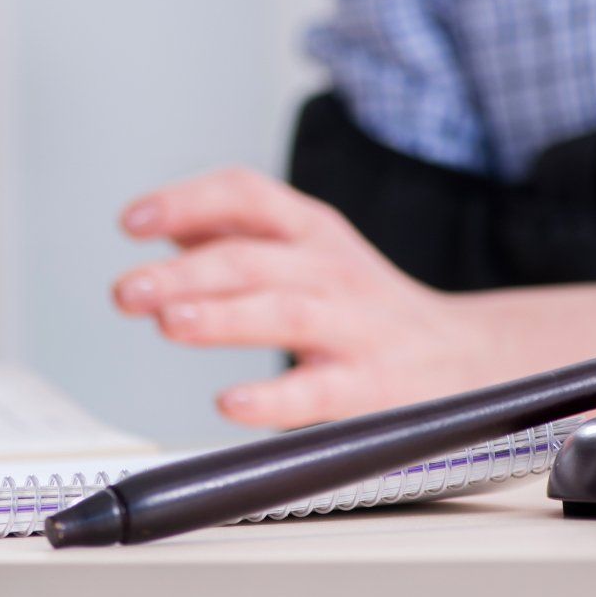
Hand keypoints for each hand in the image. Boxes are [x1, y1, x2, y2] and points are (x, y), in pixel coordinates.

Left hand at [112, 167, 504, 428]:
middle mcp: (331, 269)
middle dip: (183, 272)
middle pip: (252, 257)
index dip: (185, 202)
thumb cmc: (366, 304)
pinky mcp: (371, 386)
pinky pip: (321, 391)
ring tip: (167, 324)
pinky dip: (274, 399)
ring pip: (285, 312)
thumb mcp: (307, 250)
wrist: (468, 358)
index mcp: (311, 229)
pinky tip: (231, 403)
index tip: (132, 223)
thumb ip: (236, 235)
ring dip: (222, 317)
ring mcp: (354, 326)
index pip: (244, 193)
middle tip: (128, 291)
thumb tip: (161, 224)